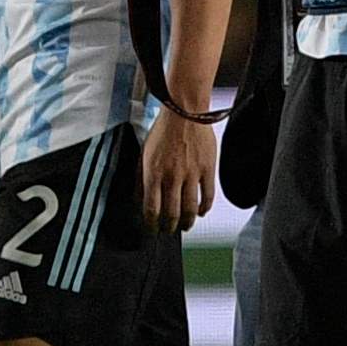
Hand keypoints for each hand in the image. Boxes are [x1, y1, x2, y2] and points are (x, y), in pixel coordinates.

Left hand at [141, 110, 215, 232]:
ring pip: (190, 208)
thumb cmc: (162, 132)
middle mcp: (171, 176)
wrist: (185, 114)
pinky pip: (208, 196)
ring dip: (187, 222)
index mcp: (153, 173)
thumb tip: (139, 199)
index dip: (151, 223)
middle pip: (171, 212)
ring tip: (185, 227)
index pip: (151, 208)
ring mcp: (191, 174)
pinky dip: (204, 208)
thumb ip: (140, 178)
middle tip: (168, 231)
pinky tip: (201, 212)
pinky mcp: (207, 170)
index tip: (151, 229)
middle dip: (169, 226)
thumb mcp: (144, 154)